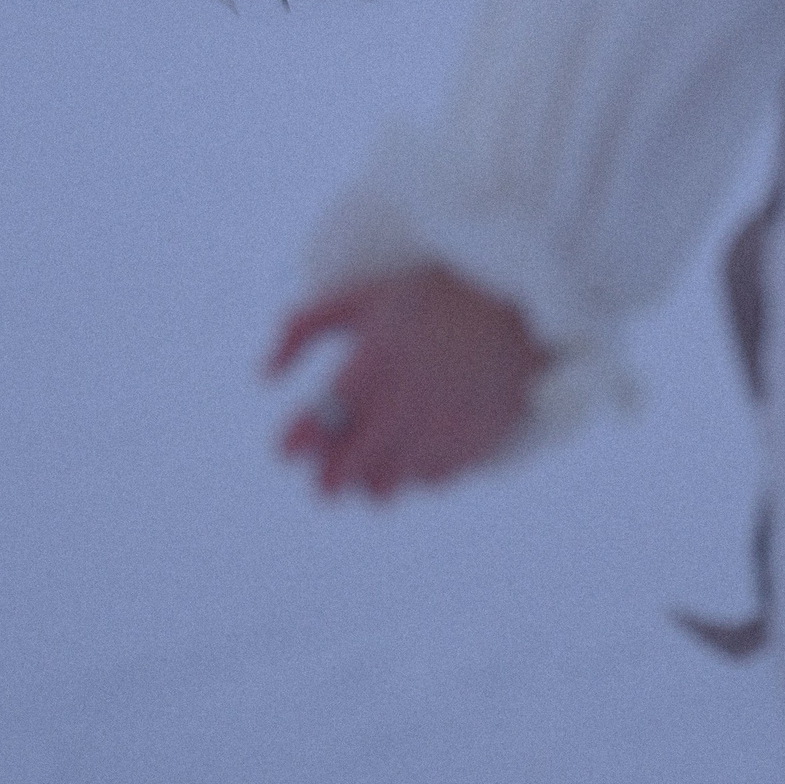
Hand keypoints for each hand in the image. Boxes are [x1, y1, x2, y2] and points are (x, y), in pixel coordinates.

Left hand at [264, 265, 552, 501]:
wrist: (520, 305)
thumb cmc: (431, 297)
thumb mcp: (363, 296)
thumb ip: (303, 328)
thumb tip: (264, 376)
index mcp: (371, 365)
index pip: (316, 424)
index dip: (295, 444)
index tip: (287, 448)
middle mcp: (403, 406)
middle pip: (346, 471)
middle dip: (326, 479)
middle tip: (324, 475)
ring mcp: (439, 431)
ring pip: (384, 486)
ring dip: (368, 481)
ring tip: (368, 465)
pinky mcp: (472, 447)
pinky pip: (428, 482)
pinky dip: (414, 474)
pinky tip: (414, 452)